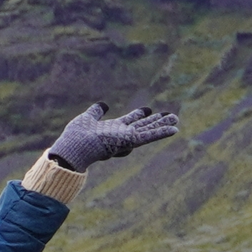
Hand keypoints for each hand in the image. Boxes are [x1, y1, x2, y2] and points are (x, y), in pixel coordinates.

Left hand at [45, 102, 177, 170]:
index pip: (129, 120)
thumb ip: (96, 112)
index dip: (138, 115)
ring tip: (176, 119)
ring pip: (149, 130)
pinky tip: (175, 129)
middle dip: (155, 121)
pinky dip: (161, 133)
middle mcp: (122, 134)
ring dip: (163, 125)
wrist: (74, 147)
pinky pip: (149, 136)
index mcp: (112, 128)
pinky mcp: (130, 141)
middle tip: (170, 115)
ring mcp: (127, 138)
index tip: (147, 109)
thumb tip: (103, 104)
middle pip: (143, 126)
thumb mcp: (87, 118)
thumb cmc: (77, 135)